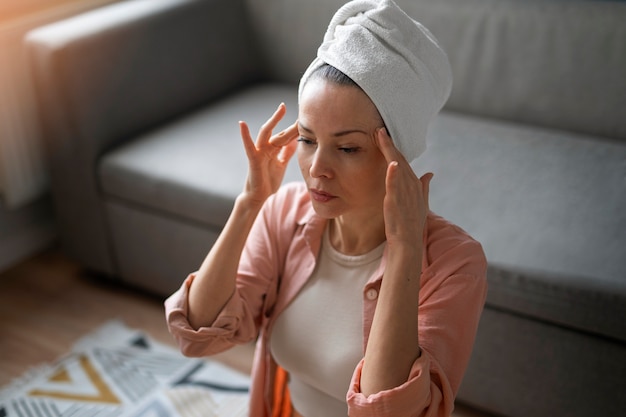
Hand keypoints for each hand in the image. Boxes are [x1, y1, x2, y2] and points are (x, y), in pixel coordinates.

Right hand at [239, 103, 298, 205]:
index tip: (307, 120)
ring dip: (274, 121)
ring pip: (266, 133)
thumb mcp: (281, 164)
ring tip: (281, 109)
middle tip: (294, 108)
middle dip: (286, 121)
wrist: (259, 196)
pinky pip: (249, 146)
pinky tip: (241, 124)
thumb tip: (295, 141)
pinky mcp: (253, 159)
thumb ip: (286, 152)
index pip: (286, 136)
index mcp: (274, 149)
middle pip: (278, 131)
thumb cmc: (268, 181)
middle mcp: (266, 148)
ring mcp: (259, 152)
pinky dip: (244, 135)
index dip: (296, 129)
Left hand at [375, 127, 431, 248]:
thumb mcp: (421, 202)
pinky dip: (394, 173)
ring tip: (380, 135)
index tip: (384, 135)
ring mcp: (404, 192)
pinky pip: (395, 184)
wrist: (408, 241)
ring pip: (396, 166)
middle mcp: (411, 185)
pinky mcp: (396, 201)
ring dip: (389, 150)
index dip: (394, 147)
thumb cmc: (412, 223)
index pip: (403, 161)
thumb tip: (430, 173)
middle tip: (379, 129)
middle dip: (389, 143)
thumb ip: (424, 186)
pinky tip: (392, 162)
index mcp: (415, 183)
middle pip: (399, 159)